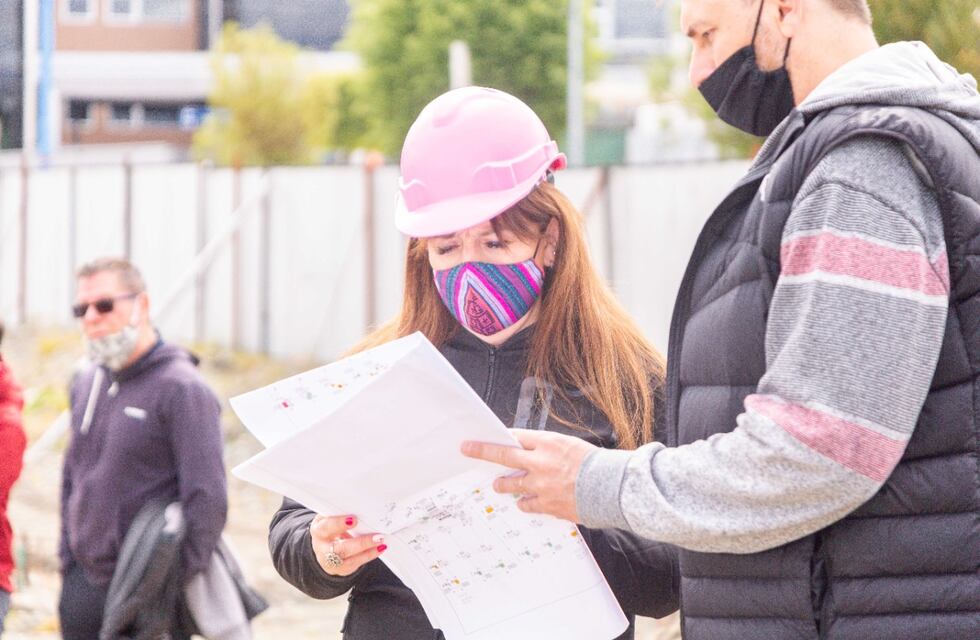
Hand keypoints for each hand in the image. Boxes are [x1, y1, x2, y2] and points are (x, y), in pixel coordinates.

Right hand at [309, 514, 386, 576]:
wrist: (323, 547)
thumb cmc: (329, 527)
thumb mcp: (329, 518)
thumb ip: (339, 512)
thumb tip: (358, 504)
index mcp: (318, 531)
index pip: (327, 527)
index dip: (339, 524)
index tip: (353, 520)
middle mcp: (322, 548)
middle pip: (340, 549)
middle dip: (360, 543)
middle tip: (377, 536)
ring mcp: (331, 562)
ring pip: (350, 559)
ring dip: (368, 550)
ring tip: (381, 541)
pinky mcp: (341, 569)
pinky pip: (356, 564)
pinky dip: (369, 555)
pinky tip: (380, 548)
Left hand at [460, 429, 596, 522]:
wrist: (612, 488)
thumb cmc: (595, 464)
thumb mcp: (570, 446)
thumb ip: (547, 449)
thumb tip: (528, 454)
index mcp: (548, 443)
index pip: (515, 437)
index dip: (499, 437)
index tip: (485, 436)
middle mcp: (540, 463)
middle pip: (503, 455)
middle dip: (482, 451)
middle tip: (467, 449)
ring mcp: (541, 485)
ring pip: (510, 484)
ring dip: (502, 484)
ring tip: (499, 484)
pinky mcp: (546, 505)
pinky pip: (526, 505)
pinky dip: (524, 503)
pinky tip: (524, 502)